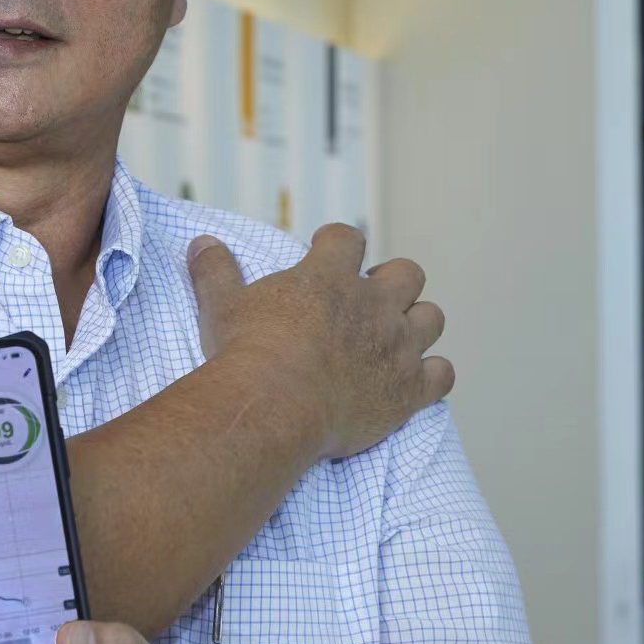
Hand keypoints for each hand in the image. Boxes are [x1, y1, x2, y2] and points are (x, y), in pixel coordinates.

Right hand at [187, 223, 451, 460]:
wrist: (274, 405)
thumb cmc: (247, 352)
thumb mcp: (222, 305)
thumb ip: (215, 270)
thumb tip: (201, 243)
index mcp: (329, 275)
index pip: (347, 238)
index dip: (337, 242)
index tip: (325, 250)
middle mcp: (373, 304)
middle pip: (407, 273)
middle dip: (392, 283)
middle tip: (365, 302)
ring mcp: (397, 346)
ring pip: (432, 318)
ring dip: (416, 324)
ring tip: (393, 338)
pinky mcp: (409, 389)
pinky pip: (442, 375)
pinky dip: (432, 376)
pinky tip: (413, 381)